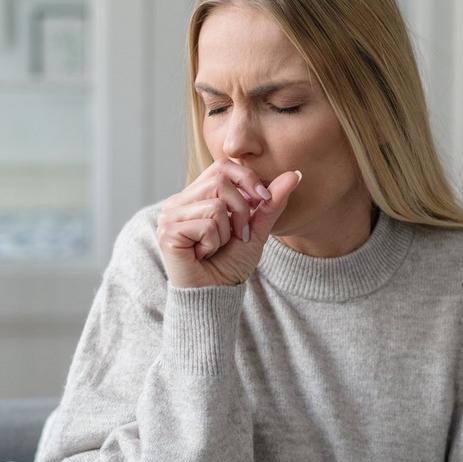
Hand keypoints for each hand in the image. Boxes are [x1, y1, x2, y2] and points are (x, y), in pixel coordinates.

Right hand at [156, 158, 302, 288]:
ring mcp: (170, 215)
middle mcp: (179, 201)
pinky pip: (206, 224)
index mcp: (196, 196)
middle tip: (238, 235)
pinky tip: (203, 254)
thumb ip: (271, 203)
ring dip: (226, 231)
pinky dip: (214, 243)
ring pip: (215, 204)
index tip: (263, 200)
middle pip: (220, 180)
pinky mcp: (167, 231)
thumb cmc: (229, 265)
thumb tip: (295, 174)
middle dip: (240, 210)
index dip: (247, 179)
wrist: (214, 296)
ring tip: (215, 247)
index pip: (222, 166)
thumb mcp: (256, 230)